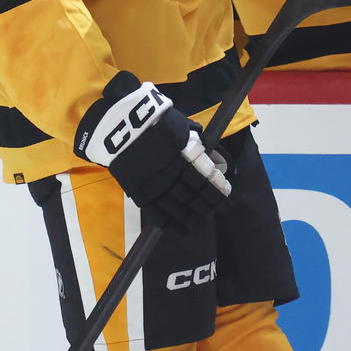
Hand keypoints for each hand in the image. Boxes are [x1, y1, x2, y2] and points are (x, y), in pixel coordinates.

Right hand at [74, 76, 231, 232]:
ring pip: (176, 206)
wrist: (124, 125)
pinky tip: (173, 228)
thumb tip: (216, 160)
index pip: (208, 177)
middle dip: (205, 207)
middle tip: (213, 214)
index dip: (218, 191)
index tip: (226, 198)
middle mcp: (174, 172)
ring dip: (188, 218)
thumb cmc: (159, 123)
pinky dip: (165, 221)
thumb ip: (201, 145)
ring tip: (197, 226)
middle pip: (193, 195)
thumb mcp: (186, 128)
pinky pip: (154, 210)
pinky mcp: (139, 190)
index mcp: (187, 155)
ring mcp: (156, 183)